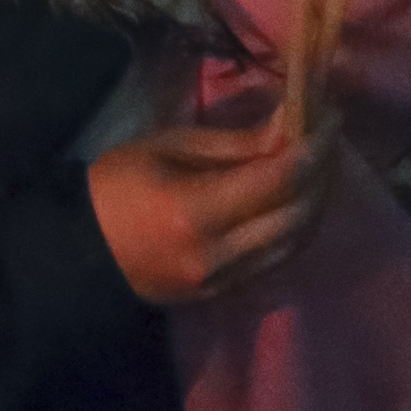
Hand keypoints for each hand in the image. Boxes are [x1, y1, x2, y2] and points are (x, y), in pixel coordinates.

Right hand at [88, 114, 331, 305]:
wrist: (79, 253)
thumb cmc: (116, 185)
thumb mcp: (168, 147)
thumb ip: (234, 145)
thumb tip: (289, 131)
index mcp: (196, 212)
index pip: (280, 179)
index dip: (315, 146)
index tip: (332, 116)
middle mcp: (218, 255)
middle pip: (298, 214)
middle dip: (323, 172)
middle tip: (328, 137)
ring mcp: (222, 281)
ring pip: (294, 242)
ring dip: (314, 202)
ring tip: (317, 164)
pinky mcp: (221, 294)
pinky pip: (275, 259)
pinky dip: (294, 226)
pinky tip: (293, 199)